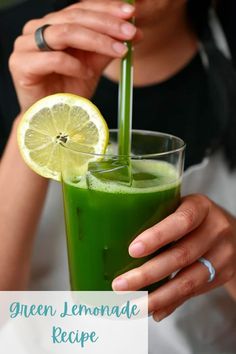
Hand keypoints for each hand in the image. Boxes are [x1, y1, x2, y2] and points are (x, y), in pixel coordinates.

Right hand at [9, 0, 139, 110]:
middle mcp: (37, 29)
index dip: (106, 9)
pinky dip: (74, 65)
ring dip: (96, 41)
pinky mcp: (21, 64)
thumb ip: (107, 50)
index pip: (81, 8)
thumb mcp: (92, 67)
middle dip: (107, 24)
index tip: (130, 13)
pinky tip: (87, 73)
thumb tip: (134, 34)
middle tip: (130, 33)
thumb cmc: (67, 92)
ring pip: (65, 33)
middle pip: (74, 17)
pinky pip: (53, 59)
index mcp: (53, 25)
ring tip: (118, 51)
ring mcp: (26, 45)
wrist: (49, 119)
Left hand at [112, 194, 235, 320]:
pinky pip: (194, 293)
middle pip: (181, 256)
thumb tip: (116, 242)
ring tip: (132, 306)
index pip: (181, 221)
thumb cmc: (194, 218)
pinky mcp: (222, 275)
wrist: (233, 234)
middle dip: (147, 274)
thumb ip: (160, 220)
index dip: (157, 236)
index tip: (132, 250)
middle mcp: (215, 230)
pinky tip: (154, 311)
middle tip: (120, 286)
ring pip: (188, 281)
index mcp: (200, 207)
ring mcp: (222, 255)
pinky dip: (171, 304)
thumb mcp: (182, 208)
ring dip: (157, 297)